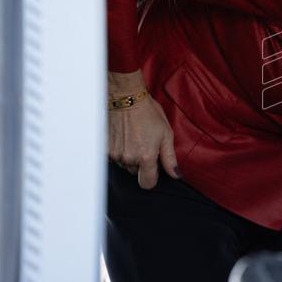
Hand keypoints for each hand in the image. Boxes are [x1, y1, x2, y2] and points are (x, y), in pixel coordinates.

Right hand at [108, 70, 179, 188]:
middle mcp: (128, 159)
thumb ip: (169, 158)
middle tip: (145, 144)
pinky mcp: (105, 148)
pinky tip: (124, 137)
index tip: (154, 167)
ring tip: (134, 138)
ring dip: (130, 157)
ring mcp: (115, 154)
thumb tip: (176, 175)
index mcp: (146, 157)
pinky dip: (119, 151)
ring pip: (124, 165)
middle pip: (135, 173)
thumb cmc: (148, 113)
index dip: (152, 177)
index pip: (147, 183)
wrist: (126, 98)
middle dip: (141, 164)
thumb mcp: (166, 134)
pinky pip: (114, 158)